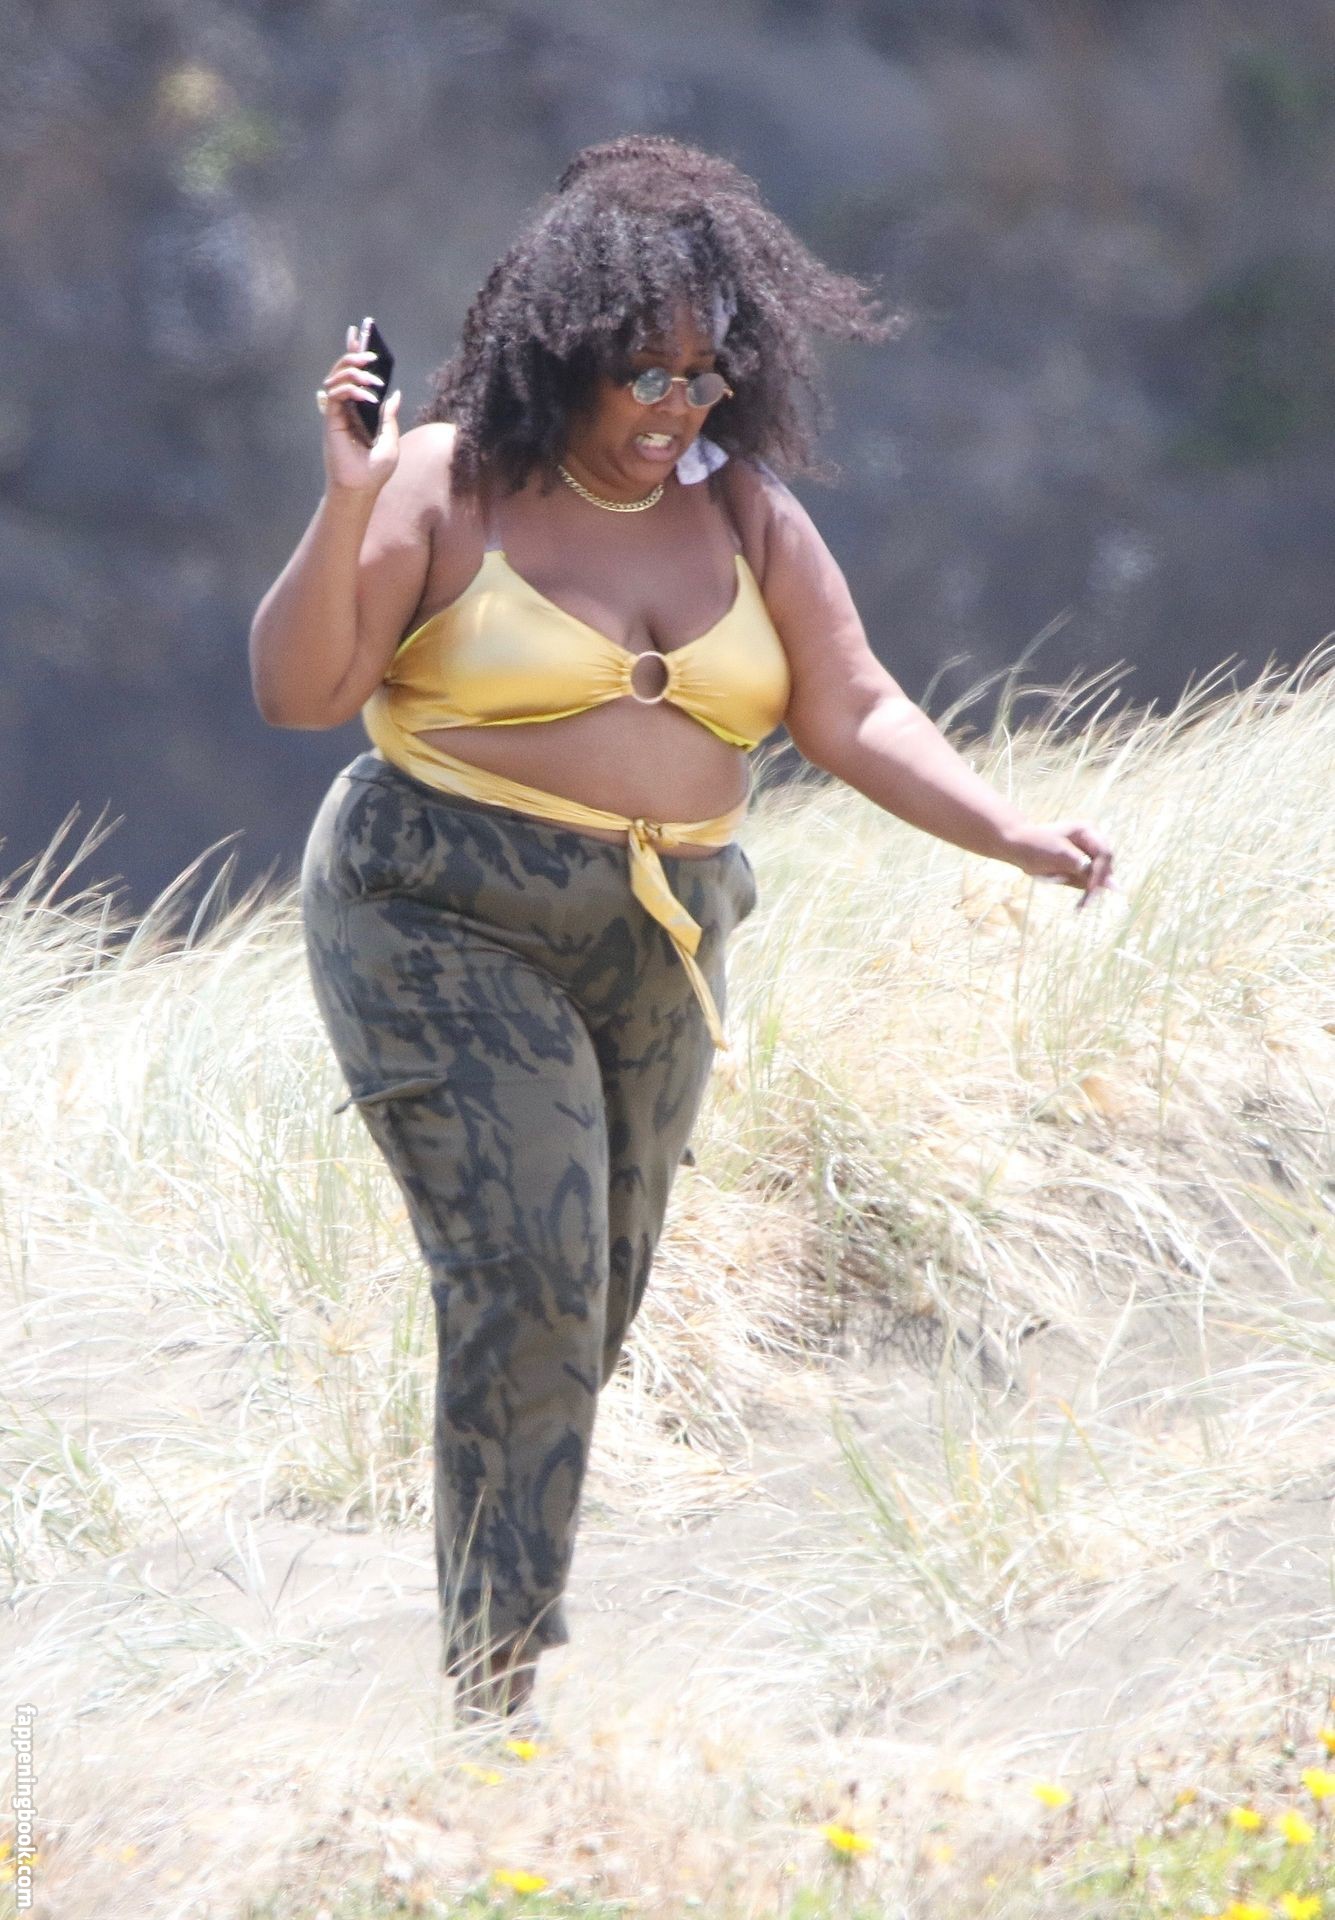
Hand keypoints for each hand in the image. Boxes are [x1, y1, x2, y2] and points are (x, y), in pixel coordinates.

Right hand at [317, 317, 400, 495]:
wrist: (363, 489)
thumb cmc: (375, 470)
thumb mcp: (390, 439)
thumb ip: (389, 415)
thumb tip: (394, 394)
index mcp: (358, 409)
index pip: (354, 375)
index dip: (355, 353)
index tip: (360, 333)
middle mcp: (345, 408)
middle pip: (342, 371)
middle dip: (353, 355)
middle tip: (369, 353)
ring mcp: (336, 413)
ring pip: (336, 378)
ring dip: (354, 372)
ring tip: (372, 376)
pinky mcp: (331, 420)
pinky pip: (336, 395)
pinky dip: (350, 390)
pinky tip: (367, 398)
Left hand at [1002, 818, 1116, 910]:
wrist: (1017, 847)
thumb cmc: (1037, 845)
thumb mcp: (1062, 856)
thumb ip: (1087, 870)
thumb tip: (1113, 884)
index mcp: (1088, 832)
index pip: (1105, 854)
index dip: (1101, 872)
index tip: (1091, 889)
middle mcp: (1091, 844)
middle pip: (1105, 867)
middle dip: (1096, 885)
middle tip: (1085, 902)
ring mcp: (1086, 857)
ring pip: (1098, 878)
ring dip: (1089, 892)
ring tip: (1080, 905)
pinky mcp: (1080, 870)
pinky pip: (1087, 884)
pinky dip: (1083, 893)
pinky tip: (1078, 905)